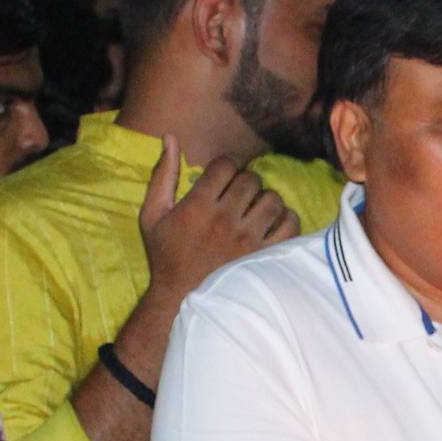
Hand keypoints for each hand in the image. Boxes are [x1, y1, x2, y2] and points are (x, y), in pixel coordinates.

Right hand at [138, 140, 296, 308]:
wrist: (180, 303)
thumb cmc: (166, 257)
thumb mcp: (152, 216)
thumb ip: (162, 176)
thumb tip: (170, 138)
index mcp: (197, 206)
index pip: (225, 165)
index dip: (225, 167)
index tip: (222, 179)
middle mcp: (224, 220)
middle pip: (251, 179)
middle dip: (245, 182)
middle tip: (238, 196)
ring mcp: (248, 241)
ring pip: (272, 199)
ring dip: (265, 200)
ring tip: (254, 211)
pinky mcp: (264, 258)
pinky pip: (289, 225)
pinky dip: (285, 220)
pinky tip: (271, 225)